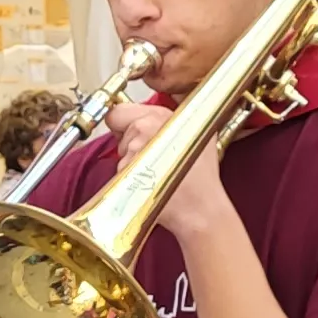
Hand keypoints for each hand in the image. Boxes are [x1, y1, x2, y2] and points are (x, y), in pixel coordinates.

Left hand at [107, 99, 232, 242]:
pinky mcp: (126, 171)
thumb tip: (153, 115)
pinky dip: (128, 178)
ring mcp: (134, 149)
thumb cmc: (202, 177)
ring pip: (118, 150)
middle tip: (148, 155)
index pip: (120, 109)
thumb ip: (174, 119)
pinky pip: (119, 170)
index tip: (131, 130)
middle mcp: (146, 127)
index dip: (125, 122)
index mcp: (162, 114)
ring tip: (154, 172)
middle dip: (126, 139)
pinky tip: (148, 183)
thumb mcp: (199, 132)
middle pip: (115, 127)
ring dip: (129, 160)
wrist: (200, 208)